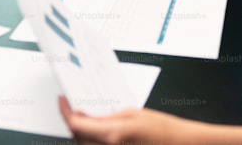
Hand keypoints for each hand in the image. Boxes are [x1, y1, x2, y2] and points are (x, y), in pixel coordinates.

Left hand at [59, 96, 184, 144]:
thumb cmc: (161, 128)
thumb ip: (105, 116)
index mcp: (111, 135)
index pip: (76, 125)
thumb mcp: (131, 113)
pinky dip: (90, 141)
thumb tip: (85, 115)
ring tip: (84, 117)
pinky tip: (95, 130)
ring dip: (80, 133)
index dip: (65, 112)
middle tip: (72, 107)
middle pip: (77, 137)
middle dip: (72, 123)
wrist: (179, 144)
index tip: (62, 101)